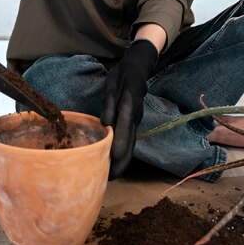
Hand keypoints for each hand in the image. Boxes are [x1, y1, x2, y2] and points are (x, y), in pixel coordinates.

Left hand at [101, 39, 157, 178]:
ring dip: (124, 160)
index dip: (120, 142)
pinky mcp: (134, 121)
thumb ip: (109, 102)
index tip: (113, 157)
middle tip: (111, 177)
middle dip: (122, 160)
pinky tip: (117, 163)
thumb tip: (104, 122)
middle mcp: (135, 114)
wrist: (139, 67)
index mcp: (128, 103)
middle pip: (130, 140)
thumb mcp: (112, 83)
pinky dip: (125, 152)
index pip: (124, 125)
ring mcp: (136, 119)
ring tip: (112, 176)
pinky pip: (131, 139)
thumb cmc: (121, 74)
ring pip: (132, 142)